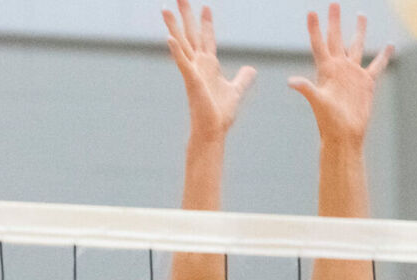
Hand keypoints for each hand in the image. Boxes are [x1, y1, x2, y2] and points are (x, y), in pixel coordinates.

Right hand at [163, 0, 256, 142]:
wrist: (213, 130)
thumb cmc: (220, 113)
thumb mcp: (237, 90)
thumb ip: (244, 78)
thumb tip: (251, 69)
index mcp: (208, 66)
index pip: (206, 38)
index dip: (206, 23)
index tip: (206, 7)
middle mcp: (198, 65)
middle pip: (190, 34)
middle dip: (186, 15)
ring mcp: (192, 71)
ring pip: (182, 43)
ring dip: (173, 26)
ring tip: (165, 9)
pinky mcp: (191, 80)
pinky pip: (182, 62)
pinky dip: (176, 51)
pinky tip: (169, 39)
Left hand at [288, 5, 390, 148]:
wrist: (344, 135)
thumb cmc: (328, 121)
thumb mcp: (317, 102)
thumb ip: (306, 89)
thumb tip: (291, 82)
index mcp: (326, 70)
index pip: (319, 44)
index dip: (315, 28)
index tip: (311, 12)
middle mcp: (339, 68)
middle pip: (336, 39)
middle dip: (335, 21)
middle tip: (334, 3)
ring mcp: (352, 74)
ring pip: (356, 46)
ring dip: (359, 31)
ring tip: (361, 14)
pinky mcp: (366, 83)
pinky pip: (377, 65)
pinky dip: (383, 55)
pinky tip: (389, 45)